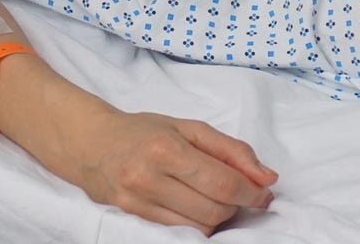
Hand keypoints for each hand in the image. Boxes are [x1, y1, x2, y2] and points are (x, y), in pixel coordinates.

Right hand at [49, 95, 276, 234]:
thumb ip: (230, 149)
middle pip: (214, 210)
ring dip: (219, 216)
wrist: (91, 143)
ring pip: (200, 227)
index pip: (222, 182)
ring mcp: (139, 202)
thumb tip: (268, 177)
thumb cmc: (143, 131)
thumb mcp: (186, 127)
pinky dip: (197, 224)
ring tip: (215, 197)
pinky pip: (181, 233)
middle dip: (237, 205)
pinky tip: (195, 207)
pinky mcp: (134, 219)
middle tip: (240, 192)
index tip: (264, 192)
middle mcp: (150, 177)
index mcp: (166, 147)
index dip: (251, 192)